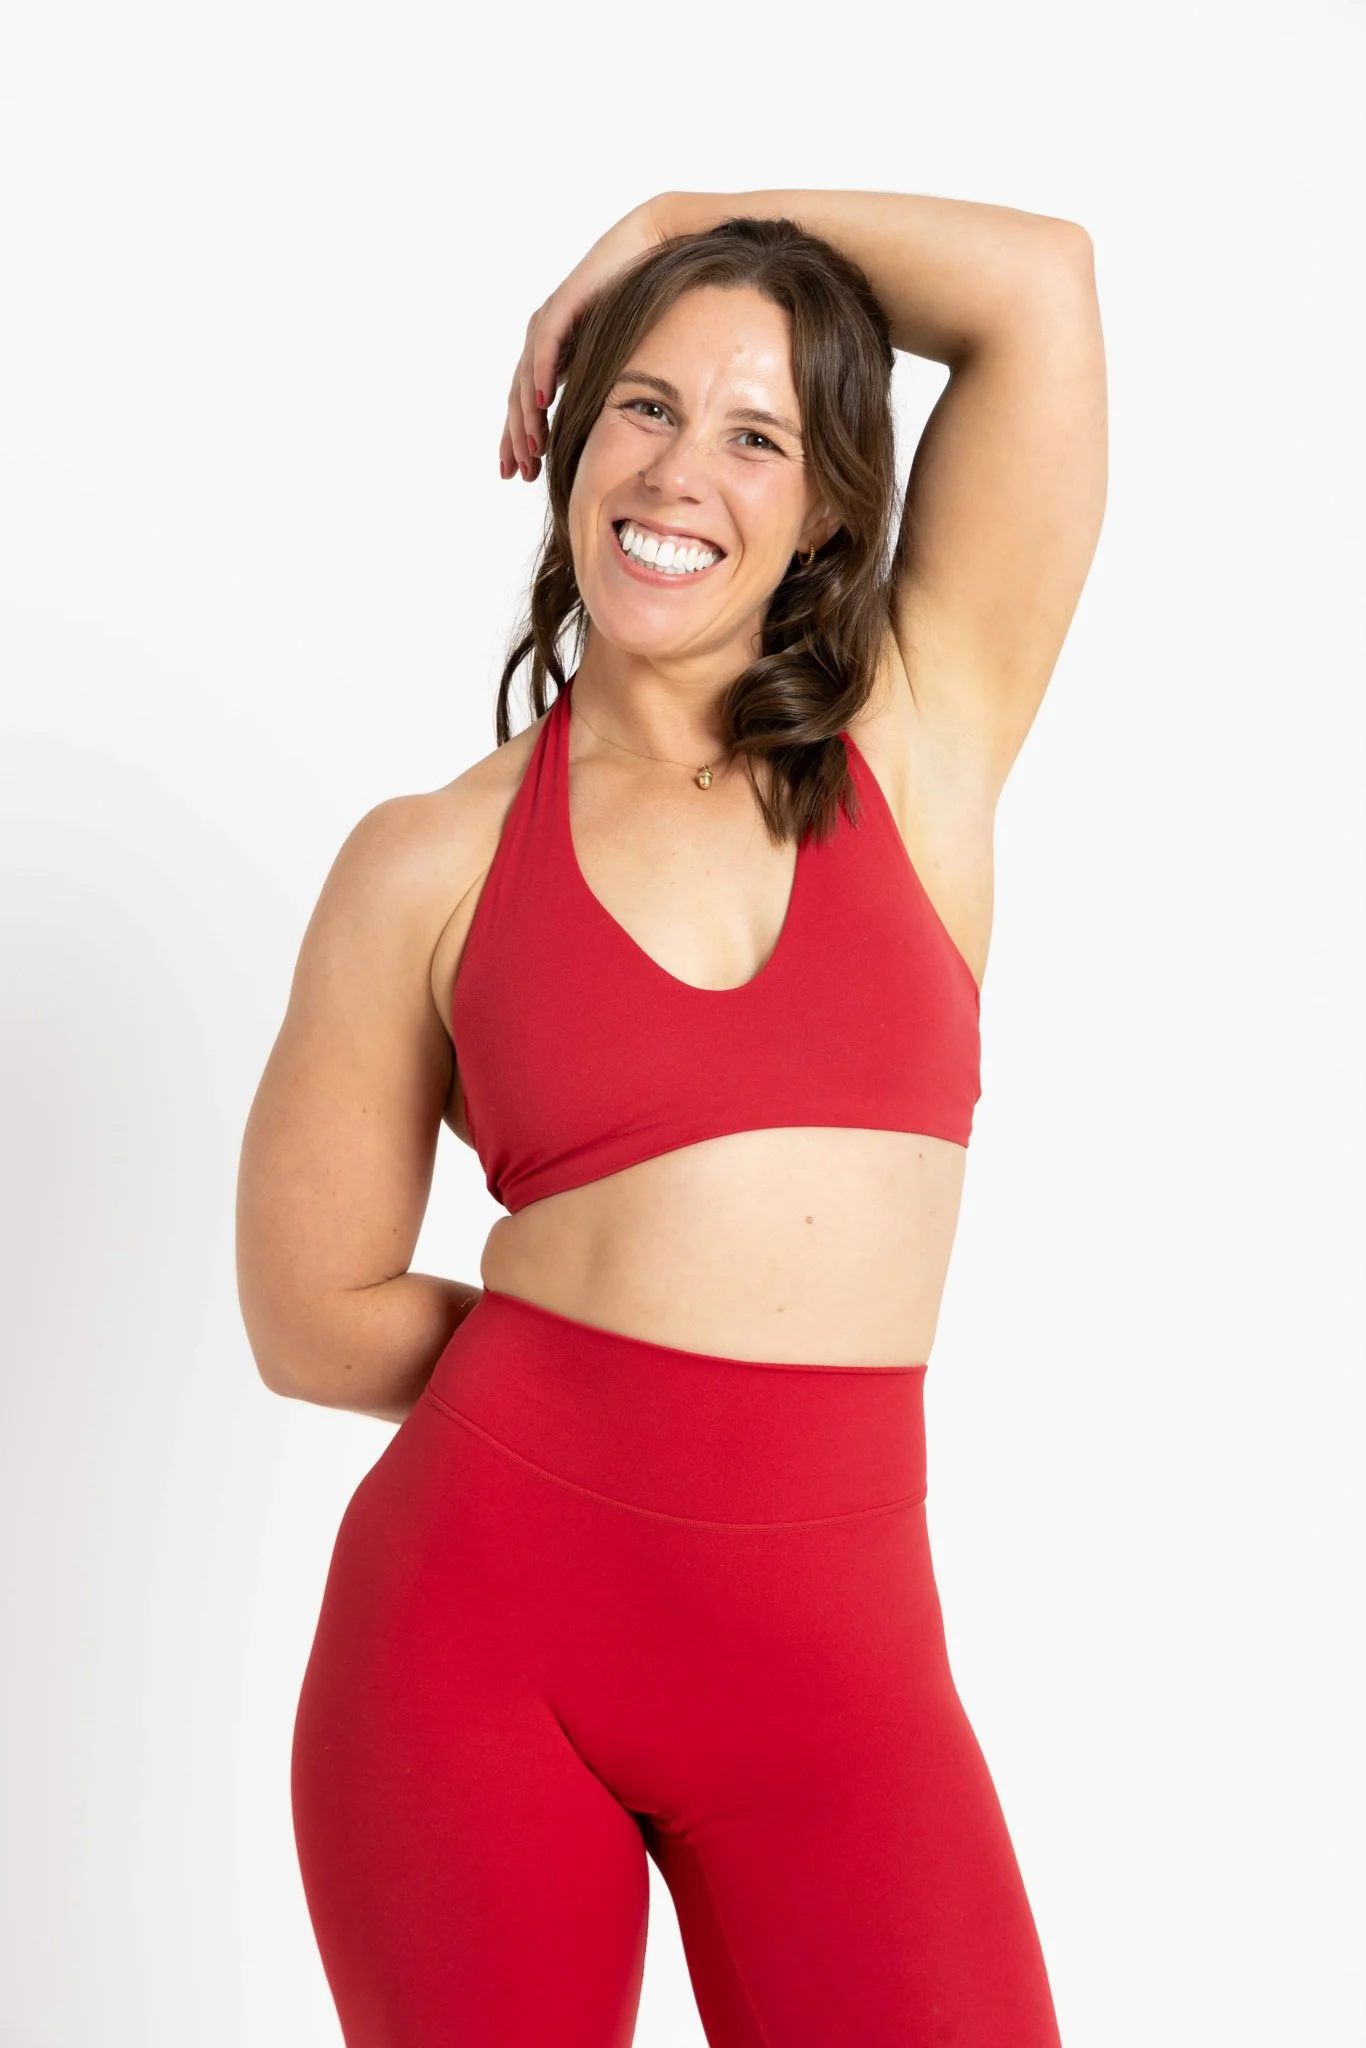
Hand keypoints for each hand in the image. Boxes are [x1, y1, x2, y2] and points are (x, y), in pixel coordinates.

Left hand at [499, 197, 672, 483]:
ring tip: (530, 448)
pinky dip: (540, 373)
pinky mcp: (564, 303)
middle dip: (517, 438)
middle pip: (519, 397)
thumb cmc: (643, 300)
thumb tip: (605, 429)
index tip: (520, 473)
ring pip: (527, 376)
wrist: (654, 248)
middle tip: (519, 472)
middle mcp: (546, 341)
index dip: (521, 440)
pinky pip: (546, 344)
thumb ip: (604, 387)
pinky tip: (540, 401)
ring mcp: (551, 322)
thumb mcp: (621, 359)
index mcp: (555, 356)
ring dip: (526, 415)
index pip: (529, 405)